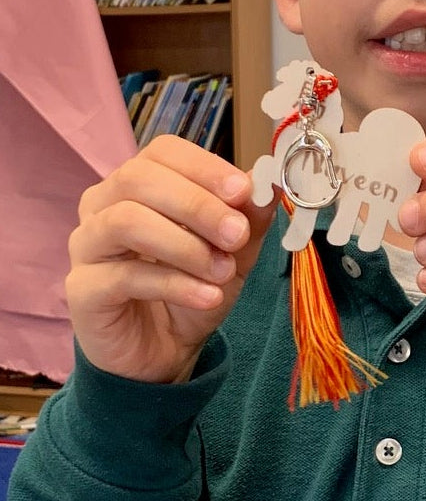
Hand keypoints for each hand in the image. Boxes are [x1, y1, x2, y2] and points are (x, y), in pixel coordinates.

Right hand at [66, 135, 279, 383]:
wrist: (165, 349)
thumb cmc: (193, 285)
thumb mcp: (233, 251)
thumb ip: (248, 217)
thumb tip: (268, 182)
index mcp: (139, 181)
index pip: (164, 152)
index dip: (205, 167)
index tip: (243, 191)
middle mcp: (103, 204)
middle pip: (138, 179)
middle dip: (196, 204)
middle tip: (236, 234)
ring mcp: (87, 244)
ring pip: (125, 221)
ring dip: (185, 245)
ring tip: (224, 271)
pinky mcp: (82, 289)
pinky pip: (125, 276)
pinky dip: (175, 284)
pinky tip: (208, 297)